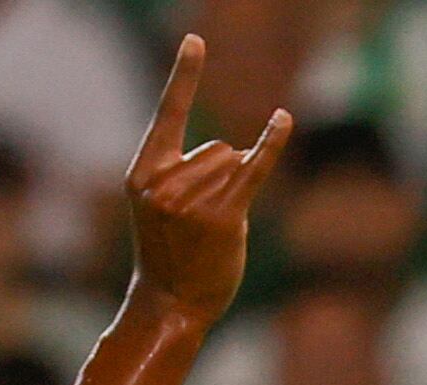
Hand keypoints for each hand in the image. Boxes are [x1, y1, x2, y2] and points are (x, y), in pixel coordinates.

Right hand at [121, 36, 289, 324]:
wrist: (171, 302)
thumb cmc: (169, 253)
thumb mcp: (160, 204)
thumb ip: (181, 171)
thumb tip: (236, 152)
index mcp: (143, 173)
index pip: (168, 113)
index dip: (184, 75)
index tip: (196, 40)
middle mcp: (166, 183)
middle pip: (216, 146)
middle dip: (219, 176)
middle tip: (199, 222)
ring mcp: (194, 200)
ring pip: (233, 162)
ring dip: (233, 190)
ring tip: (211, 228)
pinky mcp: (225, 216)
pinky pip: (255, 169)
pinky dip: (271, 144)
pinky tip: (283, 119)